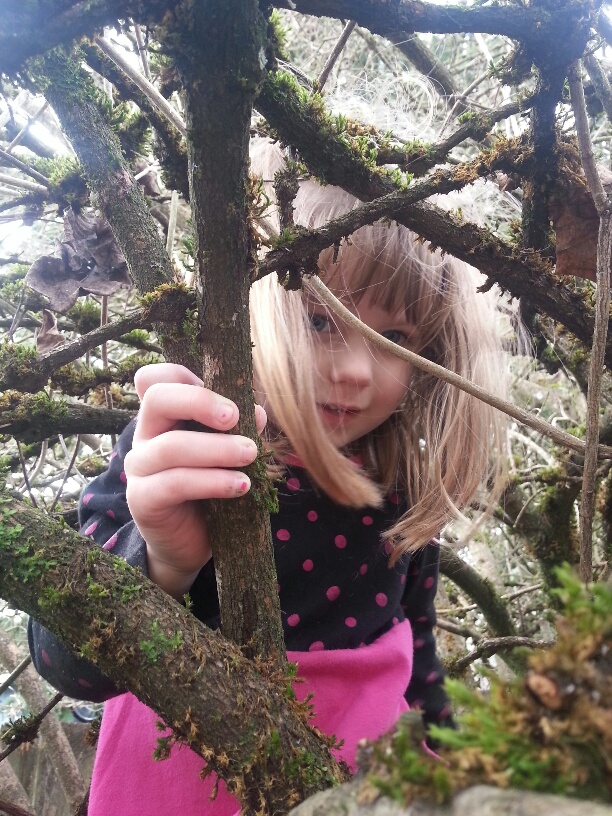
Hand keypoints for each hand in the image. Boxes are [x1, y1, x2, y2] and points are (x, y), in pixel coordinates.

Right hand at [124, 363, 266, 597]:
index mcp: (163, 417)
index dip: (184, 374)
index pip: (155, 378)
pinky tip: (242, 486)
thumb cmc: (210, 488)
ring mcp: (139, 468)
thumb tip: (258, 413)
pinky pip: (175, 483)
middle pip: (157, 398)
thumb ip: (238, 430)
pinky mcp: (143, 500)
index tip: (224, 392)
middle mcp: (145, 436)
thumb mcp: (226, 453)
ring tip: (251, 455)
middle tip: (236, 416)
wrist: (190, 542)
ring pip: (171, 446)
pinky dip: (213, 481)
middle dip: (200, 401)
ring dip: (217, 448)